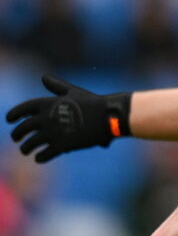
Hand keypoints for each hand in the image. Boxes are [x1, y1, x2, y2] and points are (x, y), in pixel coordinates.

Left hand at [6, 75, 131, 161]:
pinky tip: (39, 158)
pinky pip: (45, 154)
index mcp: (48, 103)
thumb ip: (57, 86)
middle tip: (16, 138)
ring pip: (31, 144)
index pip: (23, 109)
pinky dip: (40, 157)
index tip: (9, 120)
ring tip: (26, 151)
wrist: (109, 116)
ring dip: (26, 148)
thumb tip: (44, 77)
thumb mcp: (73, 92)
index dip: (13, 115)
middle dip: (17, 134)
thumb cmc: (93, 103)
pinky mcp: (63, 145)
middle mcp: (47, 117)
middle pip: (24, 128)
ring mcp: (54, 132)